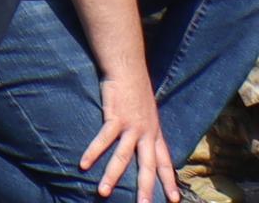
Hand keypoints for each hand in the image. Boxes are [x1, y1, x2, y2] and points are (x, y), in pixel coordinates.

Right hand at [81, 73, 177, 202]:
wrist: (129, 68)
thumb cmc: (136, 93)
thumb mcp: (148, 116)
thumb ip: (146, 136)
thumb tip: (144, 154)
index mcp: (155, 133)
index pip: (164, 161)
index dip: (169, 180)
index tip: (175, 200)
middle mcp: (147, 132)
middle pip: (148, 164)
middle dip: (146, 187)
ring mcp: (132, 125)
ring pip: (123, 155)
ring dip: (112, 175)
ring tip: (103, 193)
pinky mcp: (117, 116)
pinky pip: (104, 138)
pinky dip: (93, 151)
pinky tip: (83, 164)